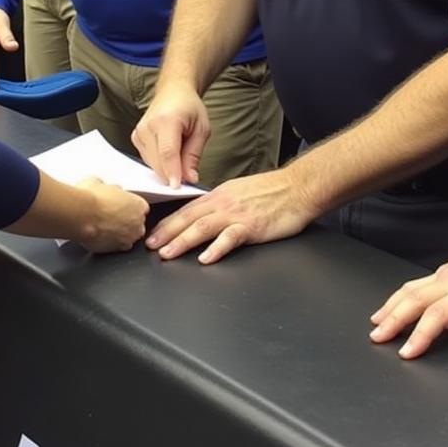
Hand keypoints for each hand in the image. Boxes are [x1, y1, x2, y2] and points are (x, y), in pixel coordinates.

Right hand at [74, 177, 149, 252]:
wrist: (81, 215)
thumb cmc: (91, 198)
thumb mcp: (99, 182)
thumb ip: (109, 187)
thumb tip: (103, 187)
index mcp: (138, 205)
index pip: (141, 208)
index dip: (129, 206)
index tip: (120, 206)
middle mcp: (138, 223)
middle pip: (137, 224)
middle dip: (126, 221)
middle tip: (110, 215)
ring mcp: (129, 238)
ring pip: (128, 236)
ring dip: (119, 233)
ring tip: (103, 226)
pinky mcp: (117, 250)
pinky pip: (117, 246)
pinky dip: (110, 242)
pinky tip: (99, 234)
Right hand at [131, 82, 210, 186]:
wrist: (173, 91)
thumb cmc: (189, 107)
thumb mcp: (201, 129)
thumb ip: (194, 155)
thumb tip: (189, 178)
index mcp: (166, 120)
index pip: (168, 152)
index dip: (172, 172)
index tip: (177, 187)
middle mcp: (148, 125)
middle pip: (157, 161)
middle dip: (173, 174)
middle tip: (188, 174)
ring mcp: (139, 131)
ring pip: (152, 163)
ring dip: (166, 167)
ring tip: (179, 151)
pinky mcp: (136, 137)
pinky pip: (147, 159)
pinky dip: (159, 162)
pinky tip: (168, 152)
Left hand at [144, 168, 315, 263]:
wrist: (297, 188)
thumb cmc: (270, 192)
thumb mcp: (237, 192)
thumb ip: (219, 204)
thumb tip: (201, 215)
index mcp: (218, 196)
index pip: (186, 210)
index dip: (167, 223)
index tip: (152, 234)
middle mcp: (223, 204)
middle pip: (188, 218)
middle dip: (166, 232)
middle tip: (150, 246)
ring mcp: (236, 215)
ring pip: (202, 228)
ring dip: (182, 241)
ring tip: (168, 253)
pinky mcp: (252, 226)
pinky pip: (230, 238)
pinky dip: (216, 249)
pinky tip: (205, 258)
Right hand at [369, 224, 447, 360]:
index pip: (436, 316)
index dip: (420, 335)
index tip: (407, 352)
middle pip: (413, 301)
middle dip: (392, 320)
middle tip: (377, 337)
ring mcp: (443, 275)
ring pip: (409, 290)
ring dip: (390, 307)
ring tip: (376, 323)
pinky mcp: (442, 273)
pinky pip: (414, 284)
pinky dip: (398, 296)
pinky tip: (392, 305)